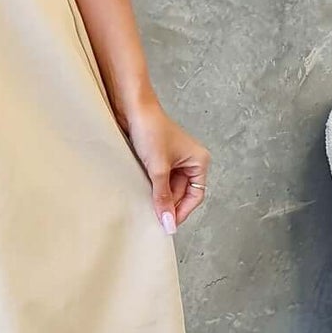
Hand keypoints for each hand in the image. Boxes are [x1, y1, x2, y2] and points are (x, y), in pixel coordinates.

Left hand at [118, 97, 209, 232]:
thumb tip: (168, 222)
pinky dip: (152, 187)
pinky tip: (142, 193)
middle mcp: (190, 161)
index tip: (167, 224)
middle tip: (153, 218)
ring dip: (159, 196)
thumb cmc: (150, 130)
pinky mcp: (160, 158)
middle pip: (182, 193)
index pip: (195, 196)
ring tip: (146, 204)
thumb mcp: (158, 169)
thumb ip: (163, 197)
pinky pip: (160, 179)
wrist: (132, 108)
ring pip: (169, 187)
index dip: (182, 211)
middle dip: (168, 204)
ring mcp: (175, 159)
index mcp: (199, 161)